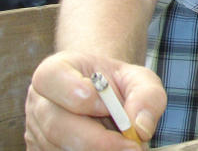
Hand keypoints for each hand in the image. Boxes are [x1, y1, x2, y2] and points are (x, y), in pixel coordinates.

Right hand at [25, 51, 165, 149]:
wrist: (103, 96)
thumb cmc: (117, 85)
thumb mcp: (138, 79)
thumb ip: (146, 95)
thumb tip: (140, 128)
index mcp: (53, 71)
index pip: (52, 78)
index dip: (82, 95)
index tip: (111, 107)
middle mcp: (38, 102)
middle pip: (56, 125)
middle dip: (98, 140)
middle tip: (132, 146)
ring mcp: (35, 131)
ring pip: (60, 149)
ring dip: (97, 150)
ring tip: (124, 145)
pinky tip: (110, 149)